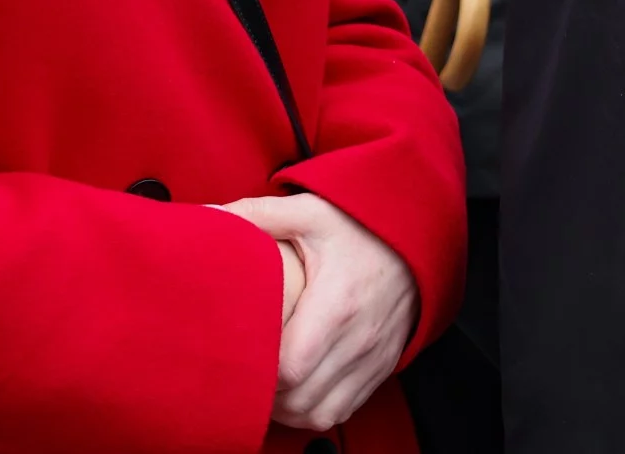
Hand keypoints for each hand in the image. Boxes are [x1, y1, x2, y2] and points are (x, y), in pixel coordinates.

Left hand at [222, 194, 418, 431]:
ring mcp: (373, 356)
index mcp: (338, 304)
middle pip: (299, 398)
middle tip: (243, 373)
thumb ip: (258, 215)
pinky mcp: (382, 365)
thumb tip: (204, 215)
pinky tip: (297, 392)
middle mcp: (359, 338)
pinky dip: (315, 410)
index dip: (256, 373)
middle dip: (265, 396)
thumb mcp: (312, 212)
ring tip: (266, 387)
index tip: (236, 357)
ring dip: (287, 409)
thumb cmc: (362, 226)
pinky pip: (342, 410)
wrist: (420, 233)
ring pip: (319, 412)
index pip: (289, 367)